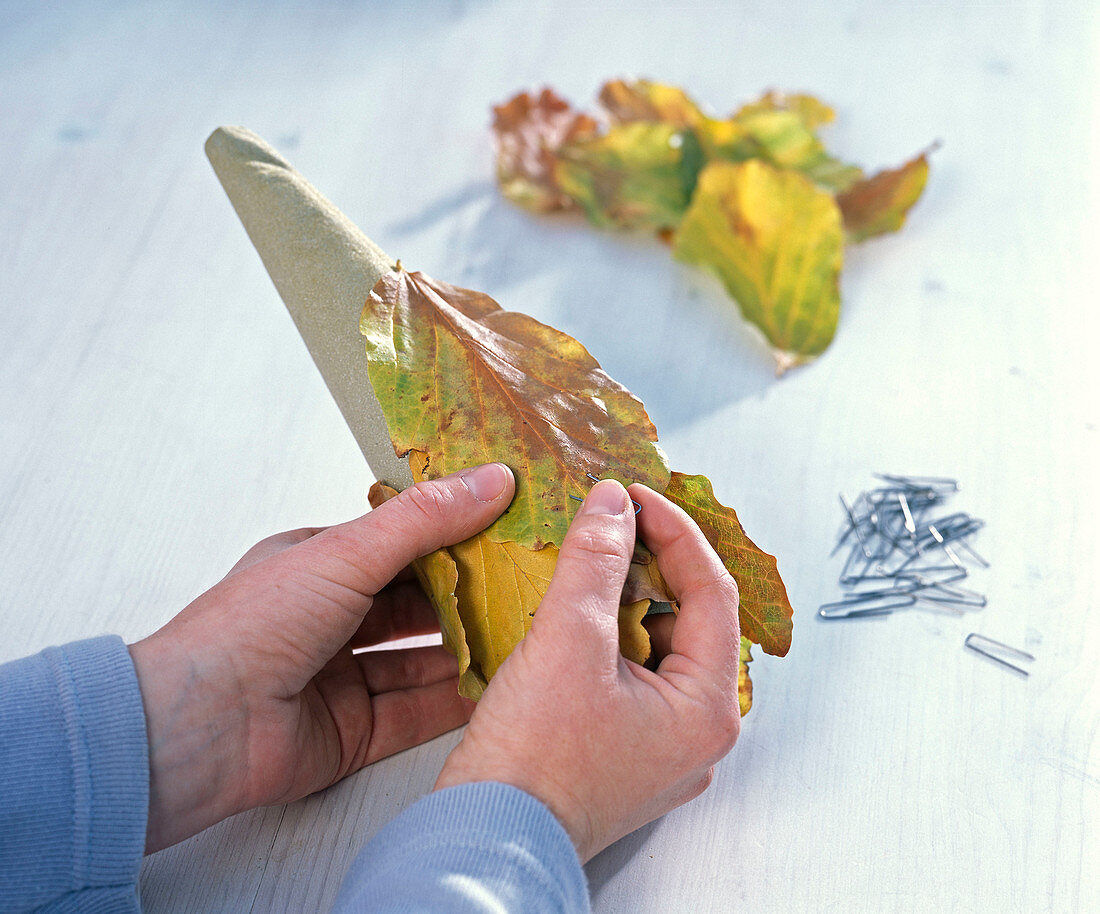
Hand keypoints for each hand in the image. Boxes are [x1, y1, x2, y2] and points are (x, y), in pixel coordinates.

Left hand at [129, 462, 514, 852]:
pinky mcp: (353, 732)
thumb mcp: (345, 554)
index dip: (449, 535)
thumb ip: (424, 520)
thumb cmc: (253, 626)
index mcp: (316, 566)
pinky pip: (415, 711)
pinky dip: (453, 701)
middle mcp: (329, 619)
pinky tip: (495, 687)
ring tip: (522, 634)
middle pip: (414, 604)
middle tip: (525, 584)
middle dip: (465, 596)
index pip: (396, 545)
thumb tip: (492, 480)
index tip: (505, 527)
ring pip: (419, 659)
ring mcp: (340, 677)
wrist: (200, 728)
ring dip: (465, 649)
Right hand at [435, 479, 741, 860]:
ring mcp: (663, 746)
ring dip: (626, 598)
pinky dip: (609, 635)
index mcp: (707, 708)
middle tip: (615, 523)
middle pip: (690, 618)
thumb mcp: (568, 641)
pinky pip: (634, 673)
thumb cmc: (532, 764)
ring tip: (589, 562)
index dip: (673, 531)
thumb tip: (613, 505)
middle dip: (651, 564)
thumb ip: (595, 562)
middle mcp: (697, 732)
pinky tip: (574, 614)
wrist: (487, 837)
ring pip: (658, 645)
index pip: (712, 591)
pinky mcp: (627, 750)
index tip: (635, 498)